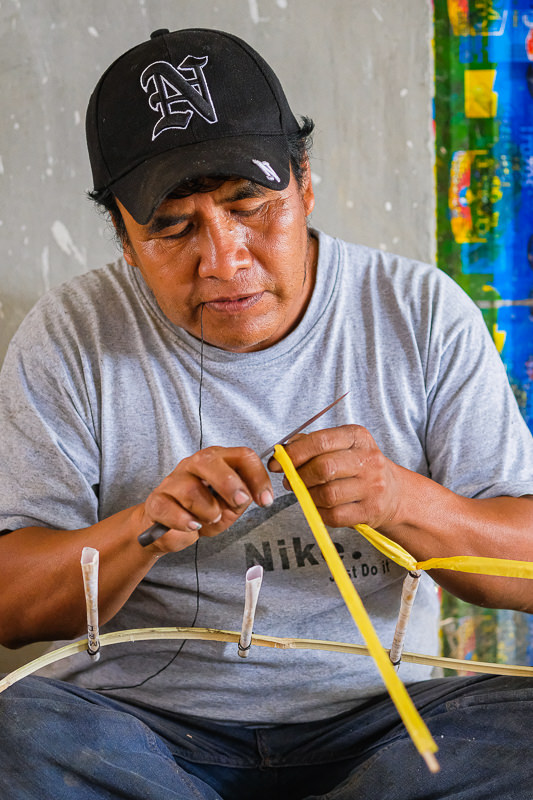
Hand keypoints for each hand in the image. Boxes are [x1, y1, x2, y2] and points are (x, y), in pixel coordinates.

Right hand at [142, 446, 273, 552]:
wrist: (169, 529)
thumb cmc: (203, 513)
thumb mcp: (229, 508)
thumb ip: (239, 501)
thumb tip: (245, 496)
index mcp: (218, 461)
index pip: (242, 456)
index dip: (257, 477)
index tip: (266, 500)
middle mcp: (194, 465)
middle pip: (210, 460)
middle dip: (229, 484)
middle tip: (239, 502)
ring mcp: (173, 481)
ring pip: (192, 489)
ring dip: (208, 511)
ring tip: (209, 519)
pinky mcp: (156, 501)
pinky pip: (170, 509)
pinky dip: (185, 521)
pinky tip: (192, 526)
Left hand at [269, 425, 401, 529]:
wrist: (394, 494)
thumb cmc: (357, 467)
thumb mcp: (340, 447)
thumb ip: (310, 444)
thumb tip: (281, 452)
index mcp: (358, 437)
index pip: (321, 441)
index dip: (294, 453)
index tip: (277, 463)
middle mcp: (369, 459)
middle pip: (323, 468)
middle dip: (299, 477)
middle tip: (290, 481)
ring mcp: (373, 486)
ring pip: (327, 494)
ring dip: (308, 496)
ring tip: (306, 493)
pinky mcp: (371, 511)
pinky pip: (334, 516)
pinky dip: (320, 512)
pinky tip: (320, 506)